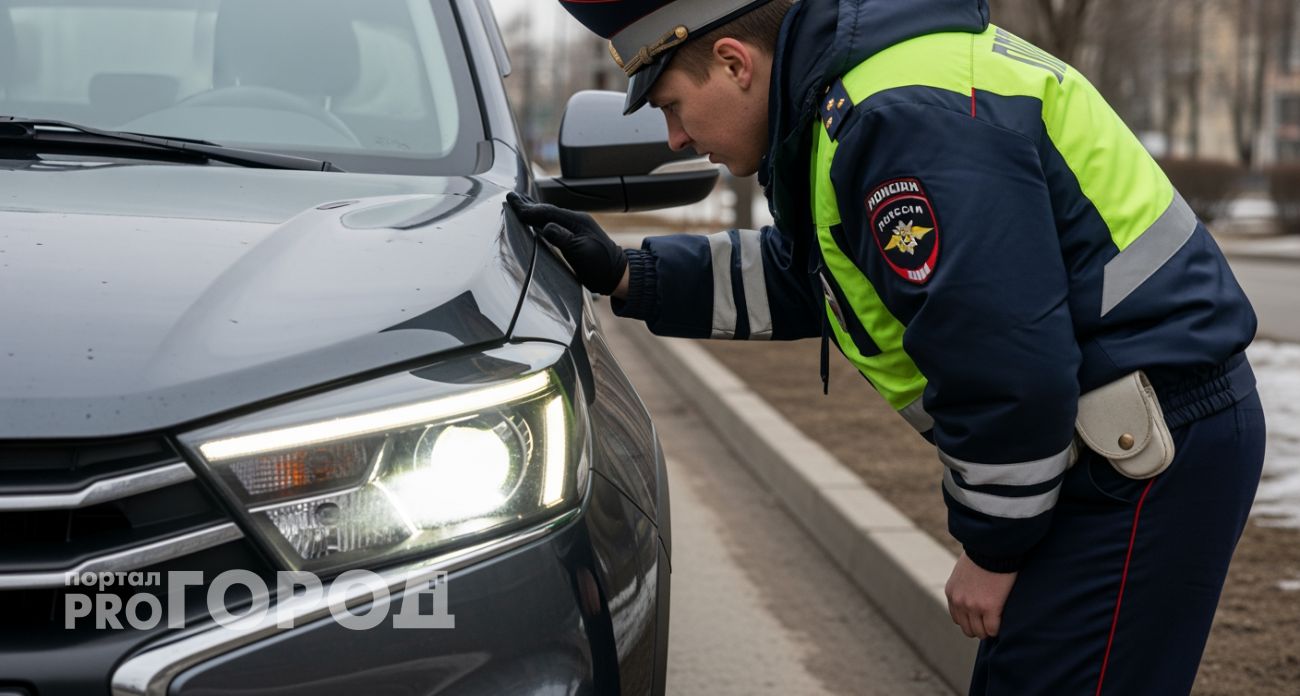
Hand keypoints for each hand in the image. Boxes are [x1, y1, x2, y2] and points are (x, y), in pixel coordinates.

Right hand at [507, 193, 628, 295]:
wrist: (616, 275)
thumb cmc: (601, 266)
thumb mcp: (581, 252)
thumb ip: (563, 238)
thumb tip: (546, 227)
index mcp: (576, 222)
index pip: (547, 212)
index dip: (529, 209)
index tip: (512, 204)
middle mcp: (575, 222)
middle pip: (547, 209)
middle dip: (528, 204)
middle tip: (511, 196)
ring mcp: (575, 229)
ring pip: (550, 216)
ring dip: (533, 210)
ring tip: (520, 204)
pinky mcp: (573, 238)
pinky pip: (553, 224)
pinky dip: (541, 220)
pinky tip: (536, 221)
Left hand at [945, 552, 1016, 639]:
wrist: (993, 547)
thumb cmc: (983, 554)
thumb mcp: (964, 571)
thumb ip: (964, 586)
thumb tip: (973, 593)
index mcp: (952, 593)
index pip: (958, 618)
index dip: (972, 619)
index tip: (982, 615)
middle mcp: (959, 602)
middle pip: (968, 629)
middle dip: (980, 626)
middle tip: (992, 620)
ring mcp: (973, 607)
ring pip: (980, 632)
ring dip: (990, 629)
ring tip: (999, 620)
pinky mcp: (990, 608)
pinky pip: (993, 630)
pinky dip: (999, 627)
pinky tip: (1005, 618)